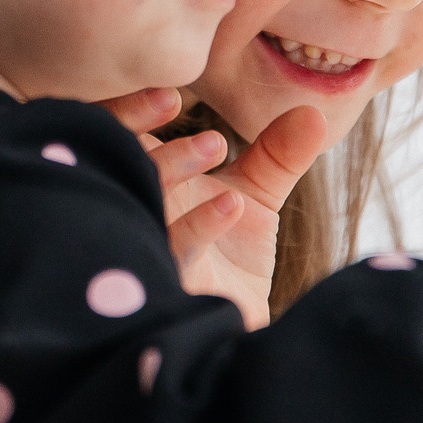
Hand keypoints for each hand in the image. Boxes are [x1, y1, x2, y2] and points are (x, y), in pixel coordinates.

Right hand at [103, 89, 327, 329]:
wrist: (236, 326)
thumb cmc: (228, 257)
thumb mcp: (254, 195)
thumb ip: (277, 154)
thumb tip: (313, 112)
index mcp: (141, 178)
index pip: (110, 132)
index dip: (126, 109)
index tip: (170, 96)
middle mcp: (132, 208)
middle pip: (111, 160)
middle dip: (147, 136)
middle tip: (208, 133)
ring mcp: (143, 246)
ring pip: (136, 201)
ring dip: (169, 167)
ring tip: (215, 145)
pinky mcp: (163, 285)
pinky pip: (172, 252)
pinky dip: (198, 224)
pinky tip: (232, 205)